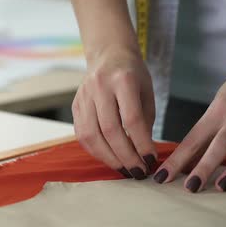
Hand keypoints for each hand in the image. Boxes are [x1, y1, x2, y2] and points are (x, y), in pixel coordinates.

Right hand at [72, 46, 157, 179]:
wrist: (108, 54)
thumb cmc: (132, 75)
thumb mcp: (146, 92)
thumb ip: (145, 121)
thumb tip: (143, 154)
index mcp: (123, 80)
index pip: (132, 119)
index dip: (141, 144)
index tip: (150, 160)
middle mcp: (100, 87)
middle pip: (110, 130)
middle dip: (126, 156)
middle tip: (138, 171)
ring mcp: (84, 96)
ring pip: (92, 136)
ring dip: (109, 158)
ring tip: (124, 169)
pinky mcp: (75, 106)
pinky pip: (82, 135)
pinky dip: (96, 151)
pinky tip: (109, 158)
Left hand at [153, 55, 225, 191]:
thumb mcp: (219, 103)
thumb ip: (207, 132)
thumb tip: (188, 162)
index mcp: (220, 108)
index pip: (193, 138)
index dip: (177, 159)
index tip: (162, 177)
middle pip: (220, 143)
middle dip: (204, 167)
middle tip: (191, 188)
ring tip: (222, 188)